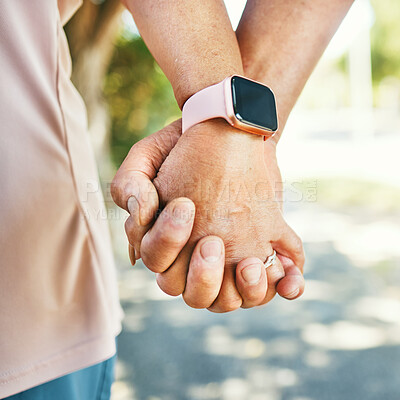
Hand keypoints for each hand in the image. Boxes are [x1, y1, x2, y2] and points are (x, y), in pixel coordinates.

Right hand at [111, 120, 304, 311]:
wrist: (229, 131)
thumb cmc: (184, 144)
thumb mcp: (147, 155)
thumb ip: (129, 187)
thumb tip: (139, 228)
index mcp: (168, 244)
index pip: (162, 269)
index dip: (169, 244)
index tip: (186, 206)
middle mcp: (199, 257)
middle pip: (199, 296)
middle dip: (204, 277)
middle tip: (213, 242)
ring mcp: (234, 255)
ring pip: (236, 298)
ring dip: (247, 290)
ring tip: (249, 263)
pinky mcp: (265, 244)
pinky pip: (278, 280)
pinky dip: (287, 285)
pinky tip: (291, 280)